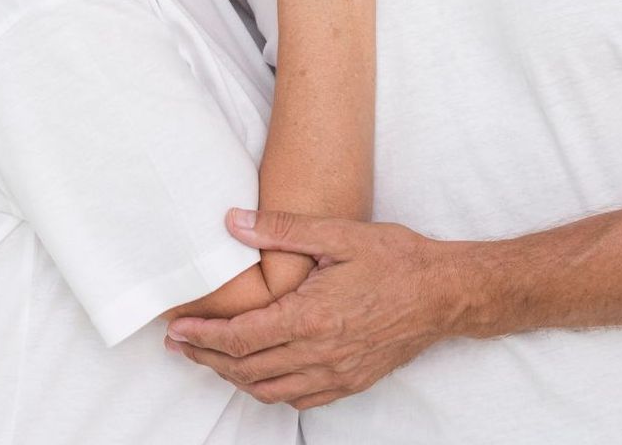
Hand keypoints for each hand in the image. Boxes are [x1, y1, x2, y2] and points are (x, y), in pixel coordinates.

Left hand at [165, 210, 454, 409]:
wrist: (444, 293)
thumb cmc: (396, 258)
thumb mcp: (339, 233)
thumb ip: (283, 229)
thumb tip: (234, 222)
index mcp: (311, 317)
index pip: (240, 338)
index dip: (202, 336)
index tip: (176, 329)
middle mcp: (318, 354)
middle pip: (246, 369)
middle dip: (206, 357)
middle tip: (180, 343)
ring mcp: (335, 374)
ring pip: (268, 389)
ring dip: (233, 377)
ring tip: (211, 357)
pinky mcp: (350, 383)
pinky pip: (298, 399)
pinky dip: (269, 389)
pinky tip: (262, 374)